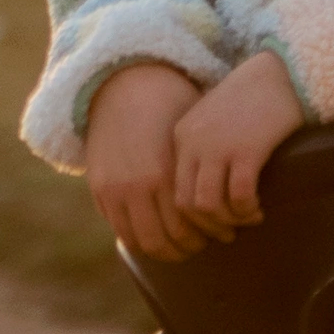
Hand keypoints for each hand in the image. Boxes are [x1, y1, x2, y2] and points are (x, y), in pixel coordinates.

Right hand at [84, 62, 205, 258]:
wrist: (125, 83)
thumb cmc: (171, 104)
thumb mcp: (191, 135)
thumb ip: (204, 172)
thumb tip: (235, 203)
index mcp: (164, 173)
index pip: (187, 229)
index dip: (206, 237)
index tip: (219, 234)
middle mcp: (136, 186)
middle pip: (164, 242)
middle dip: (186, 249)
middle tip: (200, 243)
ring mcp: (114, 190)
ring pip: (139, 242)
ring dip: (161, 250)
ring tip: (178, 242)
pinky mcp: (99, 189)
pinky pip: (119, 229)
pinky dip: (138, 237)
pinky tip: (155, 229)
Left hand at [172, 52, 303, 238]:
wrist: (278, 73)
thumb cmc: (251, 98)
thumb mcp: (213, 121)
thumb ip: (203, 148)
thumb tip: (207, 191)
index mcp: (182, 136)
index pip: (174, 189)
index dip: (193, 215)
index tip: (213, 221)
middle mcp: (193, 142)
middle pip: (187, 204)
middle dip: (208, 226)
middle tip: (230, 232)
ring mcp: (218, 146)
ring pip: (209, 206)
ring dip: (229, 221)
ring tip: (248, 218)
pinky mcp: (246, 150)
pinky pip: (238, 197)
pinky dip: (247, 210)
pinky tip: (258, 208)